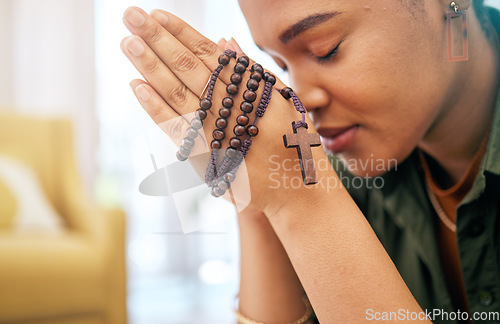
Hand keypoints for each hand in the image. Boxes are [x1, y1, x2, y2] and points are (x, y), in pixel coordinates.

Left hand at [121, 7, 329, 214]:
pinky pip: (176, 128)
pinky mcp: (205, 157)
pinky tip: (135, 85)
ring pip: (177, 92)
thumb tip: (224, 40)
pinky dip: (154, 107)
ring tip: (128, 41)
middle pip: (188, 67)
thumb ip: (253, 72)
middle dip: (158, 39)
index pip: (208, 54)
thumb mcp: (282, 100)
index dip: (182, 33)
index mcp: (249, 89)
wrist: (295, 190)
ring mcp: (216, 132)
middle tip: (131, 16)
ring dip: (150, 66)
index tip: (158, 14)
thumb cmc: (292, 143)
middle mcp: (231, 107)